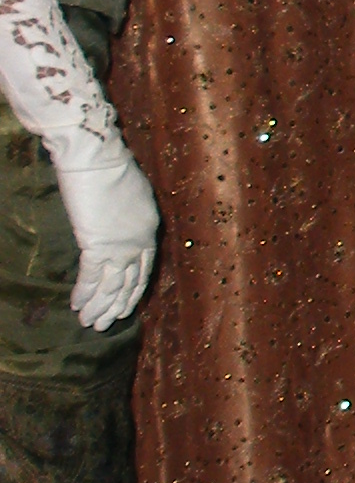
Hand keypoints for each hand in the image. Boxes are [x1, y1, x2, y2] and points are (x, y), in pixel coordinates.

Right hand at [53, 146, 159, 330]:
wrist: (98, 158)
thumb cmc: (112, 169)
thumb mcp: (132, 196)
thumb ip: (128, 219)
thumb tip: (117, 232)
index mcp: (150, 230)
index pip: (145, 269)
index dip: (134, 290)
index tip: (125, 306)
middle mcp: (139, 242)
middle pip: (129, 283)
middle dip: (116, 306)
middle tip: (104, 325)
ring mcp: (120, 246)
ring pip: (110, 286)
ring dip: (98, 307)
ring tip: (89, 323)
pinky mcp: (98, 245)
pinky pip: (91, 277)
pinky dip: (84, 294)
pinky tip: (77, 307)